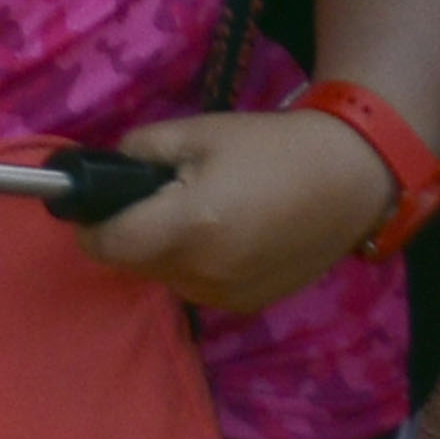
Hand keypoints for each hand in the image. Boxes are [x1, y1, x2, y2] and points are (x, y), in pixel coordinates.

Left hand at [80, 108, 398, 312]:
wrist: (347, 179)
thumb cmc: (270, 148)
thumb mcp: (197, 133)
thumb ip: (139, 150)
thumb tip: (105, 170)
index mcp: (188, 226)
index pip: (108, 246)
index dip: (92, 227)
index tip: (98, 206)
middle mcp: (204, 273)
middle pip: (135, 264)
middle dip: (132, 233)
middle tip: (160, 196)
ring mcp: (228, 296)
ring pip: (165, 278)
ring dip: (164, 252)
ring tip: (198, 212)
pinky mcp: (248, 305)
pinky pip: (197, 288)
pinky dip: (195, 266)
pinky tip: (225, 234)